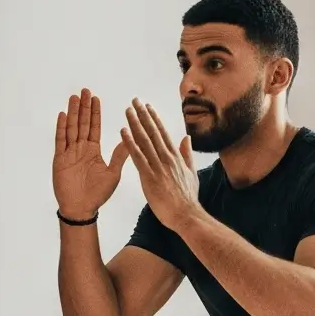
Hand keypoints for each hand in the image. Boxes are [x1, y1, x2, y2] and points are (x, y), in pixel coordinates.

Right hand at [52, 91, 131, 220]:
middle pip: (82, 123)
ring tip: (74, 98)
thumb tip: (132, 139)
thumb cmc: (98, 194)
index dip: (95, 112)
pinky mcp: (60, 160)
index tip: (95, 98)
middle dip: (84, 107)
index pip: (95, 127)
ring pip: (72, 128)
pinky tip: (63, 115)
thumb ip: (120, 155)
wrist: (82, 208)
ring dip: (73, 113)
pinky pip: (61, 141)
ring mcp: (70, 153)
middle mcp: (81, 149)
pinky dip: (61, 128)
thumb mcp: (113, 173)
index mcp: (94, 151)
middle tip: (84, 90)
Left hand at [120, 98, 200, 227]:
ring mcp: (158, 166)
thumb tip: (186, 138)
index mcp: (175, 156)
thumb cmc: (187, 197)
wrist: (186, 214)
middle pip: (152, 132)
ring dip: (135, 123)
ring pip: (144, 140)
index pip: (162, 132)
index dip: (154, 118)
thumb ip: (187, 154)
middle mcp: (167, 157)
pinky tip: (123, 132)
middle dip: (142, 115)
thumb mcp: (191, 173)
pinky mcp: (149, 176)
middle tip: (134, 101)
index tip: (147, 106)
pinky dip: (130, 143)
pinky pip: (137, 156)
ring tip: (127, 110)